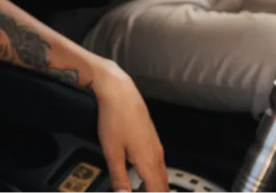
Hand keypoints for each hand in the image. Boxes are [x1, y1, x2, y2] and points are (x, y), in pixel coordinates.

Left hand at [91, 60, 166, 192]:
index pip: (158, 191)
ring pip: (162, 173)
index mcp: (149, 162)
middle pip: (163, 184)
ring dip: (157, 186)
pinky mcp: (151, 137)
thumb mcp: (112, 152)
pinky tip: (146, 174)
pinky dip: (155, 174)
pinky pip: (158, 162)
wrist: (119, 92)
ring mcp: (156, 144)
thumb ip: (119, 176)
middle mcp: (157, 154)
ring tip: (149, 191)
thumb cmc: (115, 118)